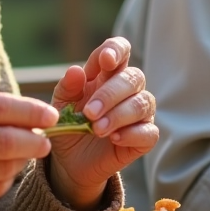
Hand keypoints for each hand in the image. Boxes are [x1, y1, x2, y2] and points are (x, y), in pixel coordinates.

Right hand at [0, 88, 58, 210]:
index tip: (50, 114)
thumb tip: (29, 113)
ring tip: (27, 153)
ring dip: (22, 162)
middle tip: (47, 140)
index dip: (31, 111)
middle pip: (4, 141)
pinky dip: (5, 180)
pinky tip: (6, 170)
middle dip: (35, 141)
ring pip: (0, 168)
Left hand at [46, 37, 157, 209]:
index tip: (106, 60)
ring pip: (143, 103)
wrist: (70, 160)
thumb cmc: (69, 124)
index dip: (117, 50)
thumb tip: (76, 70)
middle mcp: (127, 90)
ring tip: (96, 129)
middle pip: (133, 77)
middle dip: (111, 94)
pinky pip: (149, 131)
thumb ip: (67, 87)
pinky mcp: (144, 137)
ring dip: (119, 115)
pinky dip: (132, 134)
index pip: (121, 50)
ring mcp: (139, 113)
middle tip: (90, 112)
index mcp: (106, 73)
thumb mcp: (60, 105)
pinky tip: (115, 139)